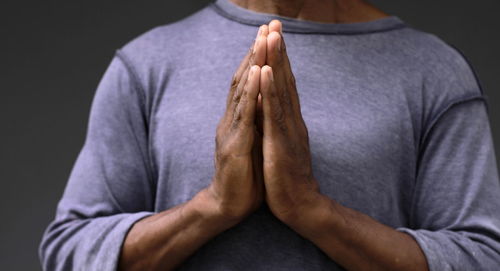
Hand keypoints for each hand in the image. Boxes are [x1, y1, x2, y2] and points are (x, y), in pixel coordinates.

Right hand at [205, 25, 268, 223]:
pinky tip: (258, 72)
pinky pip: (244, 114)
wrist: (228, 204)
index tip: (269, 35)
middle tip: (266, 25)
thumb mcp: (251, 141)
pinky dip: (251, 91)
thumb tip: (263, 101)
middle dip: (256, 51)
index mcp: (238, 118)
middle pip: (244, 79)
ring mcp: (231, 130)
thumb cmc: (243, 174)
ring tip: (263, 39)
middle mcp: (232, 118)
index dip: (258, 58)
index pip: (248, 82)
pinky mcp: (235, 145)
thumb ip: (253, 120)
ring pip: (243, 90)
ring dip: (254, 63)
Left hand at [260, 21, 322, 225]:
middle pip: (285, 79)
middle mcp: (292, 119)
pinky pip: (274, 112)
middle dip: (279, 50)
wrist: (300, 204)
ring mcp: (288, 129)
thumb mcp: (284, 145)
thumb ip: (280, 126)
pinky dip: (270, 90)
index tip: (274, 36)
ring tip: (272, 36)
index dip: (280, 59)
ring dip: (276, 61)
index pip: (285, 83)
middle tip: (276, 23)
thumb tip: (272, 109)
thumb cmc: (289, 177)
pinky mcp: (281, 142)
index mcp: (290, 120)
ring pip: (281, 89)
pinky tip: (266, 72)